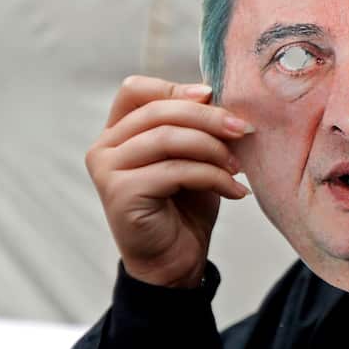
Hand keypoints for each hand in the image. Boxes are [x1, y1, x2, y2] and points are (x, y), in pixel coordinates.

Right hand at [85, 76, 252, 287]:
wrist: (176, 261)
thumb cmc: (186, 205)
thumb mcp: (194, 155)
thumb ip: (195, 125)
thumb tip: (216, 94)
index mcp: (118, 132)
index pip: (136, 90)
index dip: (175, 88)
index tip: (213, 97)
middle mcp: (104, 148)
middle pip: (159, 111)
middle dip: (209, 118)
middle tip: (244, 131)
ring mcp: (107, 170)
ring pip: (168, 138)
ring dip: (214, 149)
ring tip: (238, 168)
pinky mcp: (121, 193)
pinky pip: (175, 170)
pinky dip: (213, 177)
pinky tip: (235, 191)